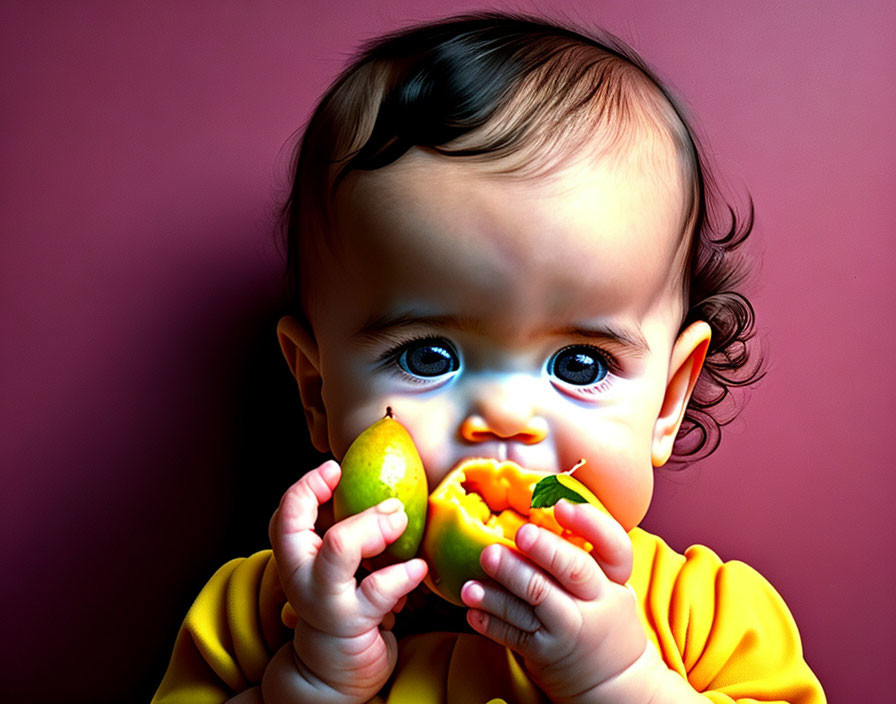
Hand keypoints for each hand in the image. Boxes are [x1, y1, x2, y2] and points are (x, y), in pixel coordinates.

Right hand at [263, 460, 427, 703]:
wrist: (335, 671)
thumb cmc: (345, 603)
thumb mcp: (338, 566)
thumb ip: (349, 530)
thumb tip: (387, 484)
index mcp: (295, 555)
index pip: (286, 511)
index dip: (308, 485)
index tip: (337, 468)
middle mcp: (300, 575)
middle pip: (300, 522)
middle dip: (338, 498)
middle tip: (391, 503)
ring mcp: (322, 599)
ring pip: (339, 548)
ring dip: (375, 528)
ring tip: (402, 523)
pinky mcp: (350, 622)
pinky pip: (379, 588)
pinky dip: (404, 574)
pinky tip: (418, 569)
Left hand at [460, 499, 657, 702]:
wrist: (612, 679)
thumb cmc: (599, 614)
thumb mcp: (606, 585)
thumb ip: (578, 554)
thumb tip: (529, 512)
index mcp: (613, 579)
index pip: (614, 546)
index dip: (589, 523)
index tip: (560, 506)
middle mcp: (596, 603)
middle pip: (573, 571)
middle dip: (545, 550)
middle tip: (520, 533)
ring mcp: (570, 629)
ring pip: (535, 601)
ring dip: (502, 586)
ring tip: (475, 577)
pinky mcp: (545, 652)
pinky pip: (514, 633)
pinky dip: (490, 620)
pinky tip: (472, 608)